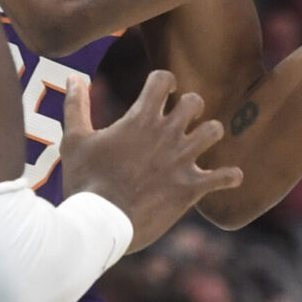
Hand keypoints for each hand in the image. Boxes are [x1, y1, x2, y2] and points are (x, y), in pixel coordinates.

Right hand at [60, 68, 243, 253]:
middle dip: (189, 106)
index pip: (163, 80)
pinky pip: (225, 177)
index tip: (159, 91)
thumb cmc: (85, 180)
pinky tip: (228, 177)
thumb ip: (76, 106)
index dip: (163, 81)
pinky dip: (229, 176)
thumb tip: (72, 78)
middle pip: (195, 101)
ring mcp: (182, 160)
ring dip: (208, 134)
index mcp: (140, 119)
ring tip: (197, 143)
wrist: (100, 223)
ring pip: (214, 131)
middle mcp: (166, 134)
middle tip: (180, 119)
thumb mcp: (75, 140)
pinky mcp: (191, 188)